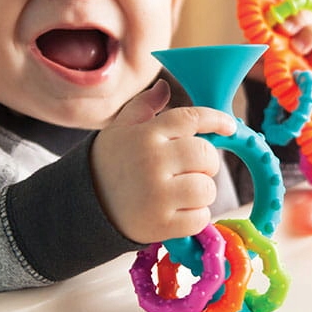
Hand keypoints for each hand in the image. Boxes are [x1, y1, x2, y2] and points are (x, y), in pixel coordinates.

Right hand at [90, 79, 235, 243]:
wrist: (82, 206)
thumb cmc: (110, 162)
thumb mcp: (121, 128)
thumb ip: (145, 106)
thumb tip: (164, 86)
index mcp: (146, 135)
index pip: (191, 118)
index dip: (216, 120)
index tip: (229, 127)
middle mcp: (152, 162)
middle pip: (206, 155)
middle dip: (205, 162)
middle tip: (190, 168)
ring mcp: (157, 195)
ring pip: (207, 188)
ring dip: (201, 191)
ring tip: (182, 191)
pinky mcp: (161, 225)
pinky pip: (201, 218)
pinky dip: (195, 216)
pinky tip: (177, 211)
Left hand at [247, 0, 311, 92]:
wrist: (293, 94)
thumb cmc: (279, 71)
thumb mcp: (265, 57)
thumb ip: (260, 45)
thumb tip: (249, 40)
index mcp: (289, 23)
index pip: (289, 4)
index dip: (283, 0)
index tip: (276, 1)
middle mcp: (308, 28)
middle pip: (306, 15)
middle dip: (295, 19)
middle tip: (284, 28)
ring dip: (310, 36)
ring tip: (297, 48)